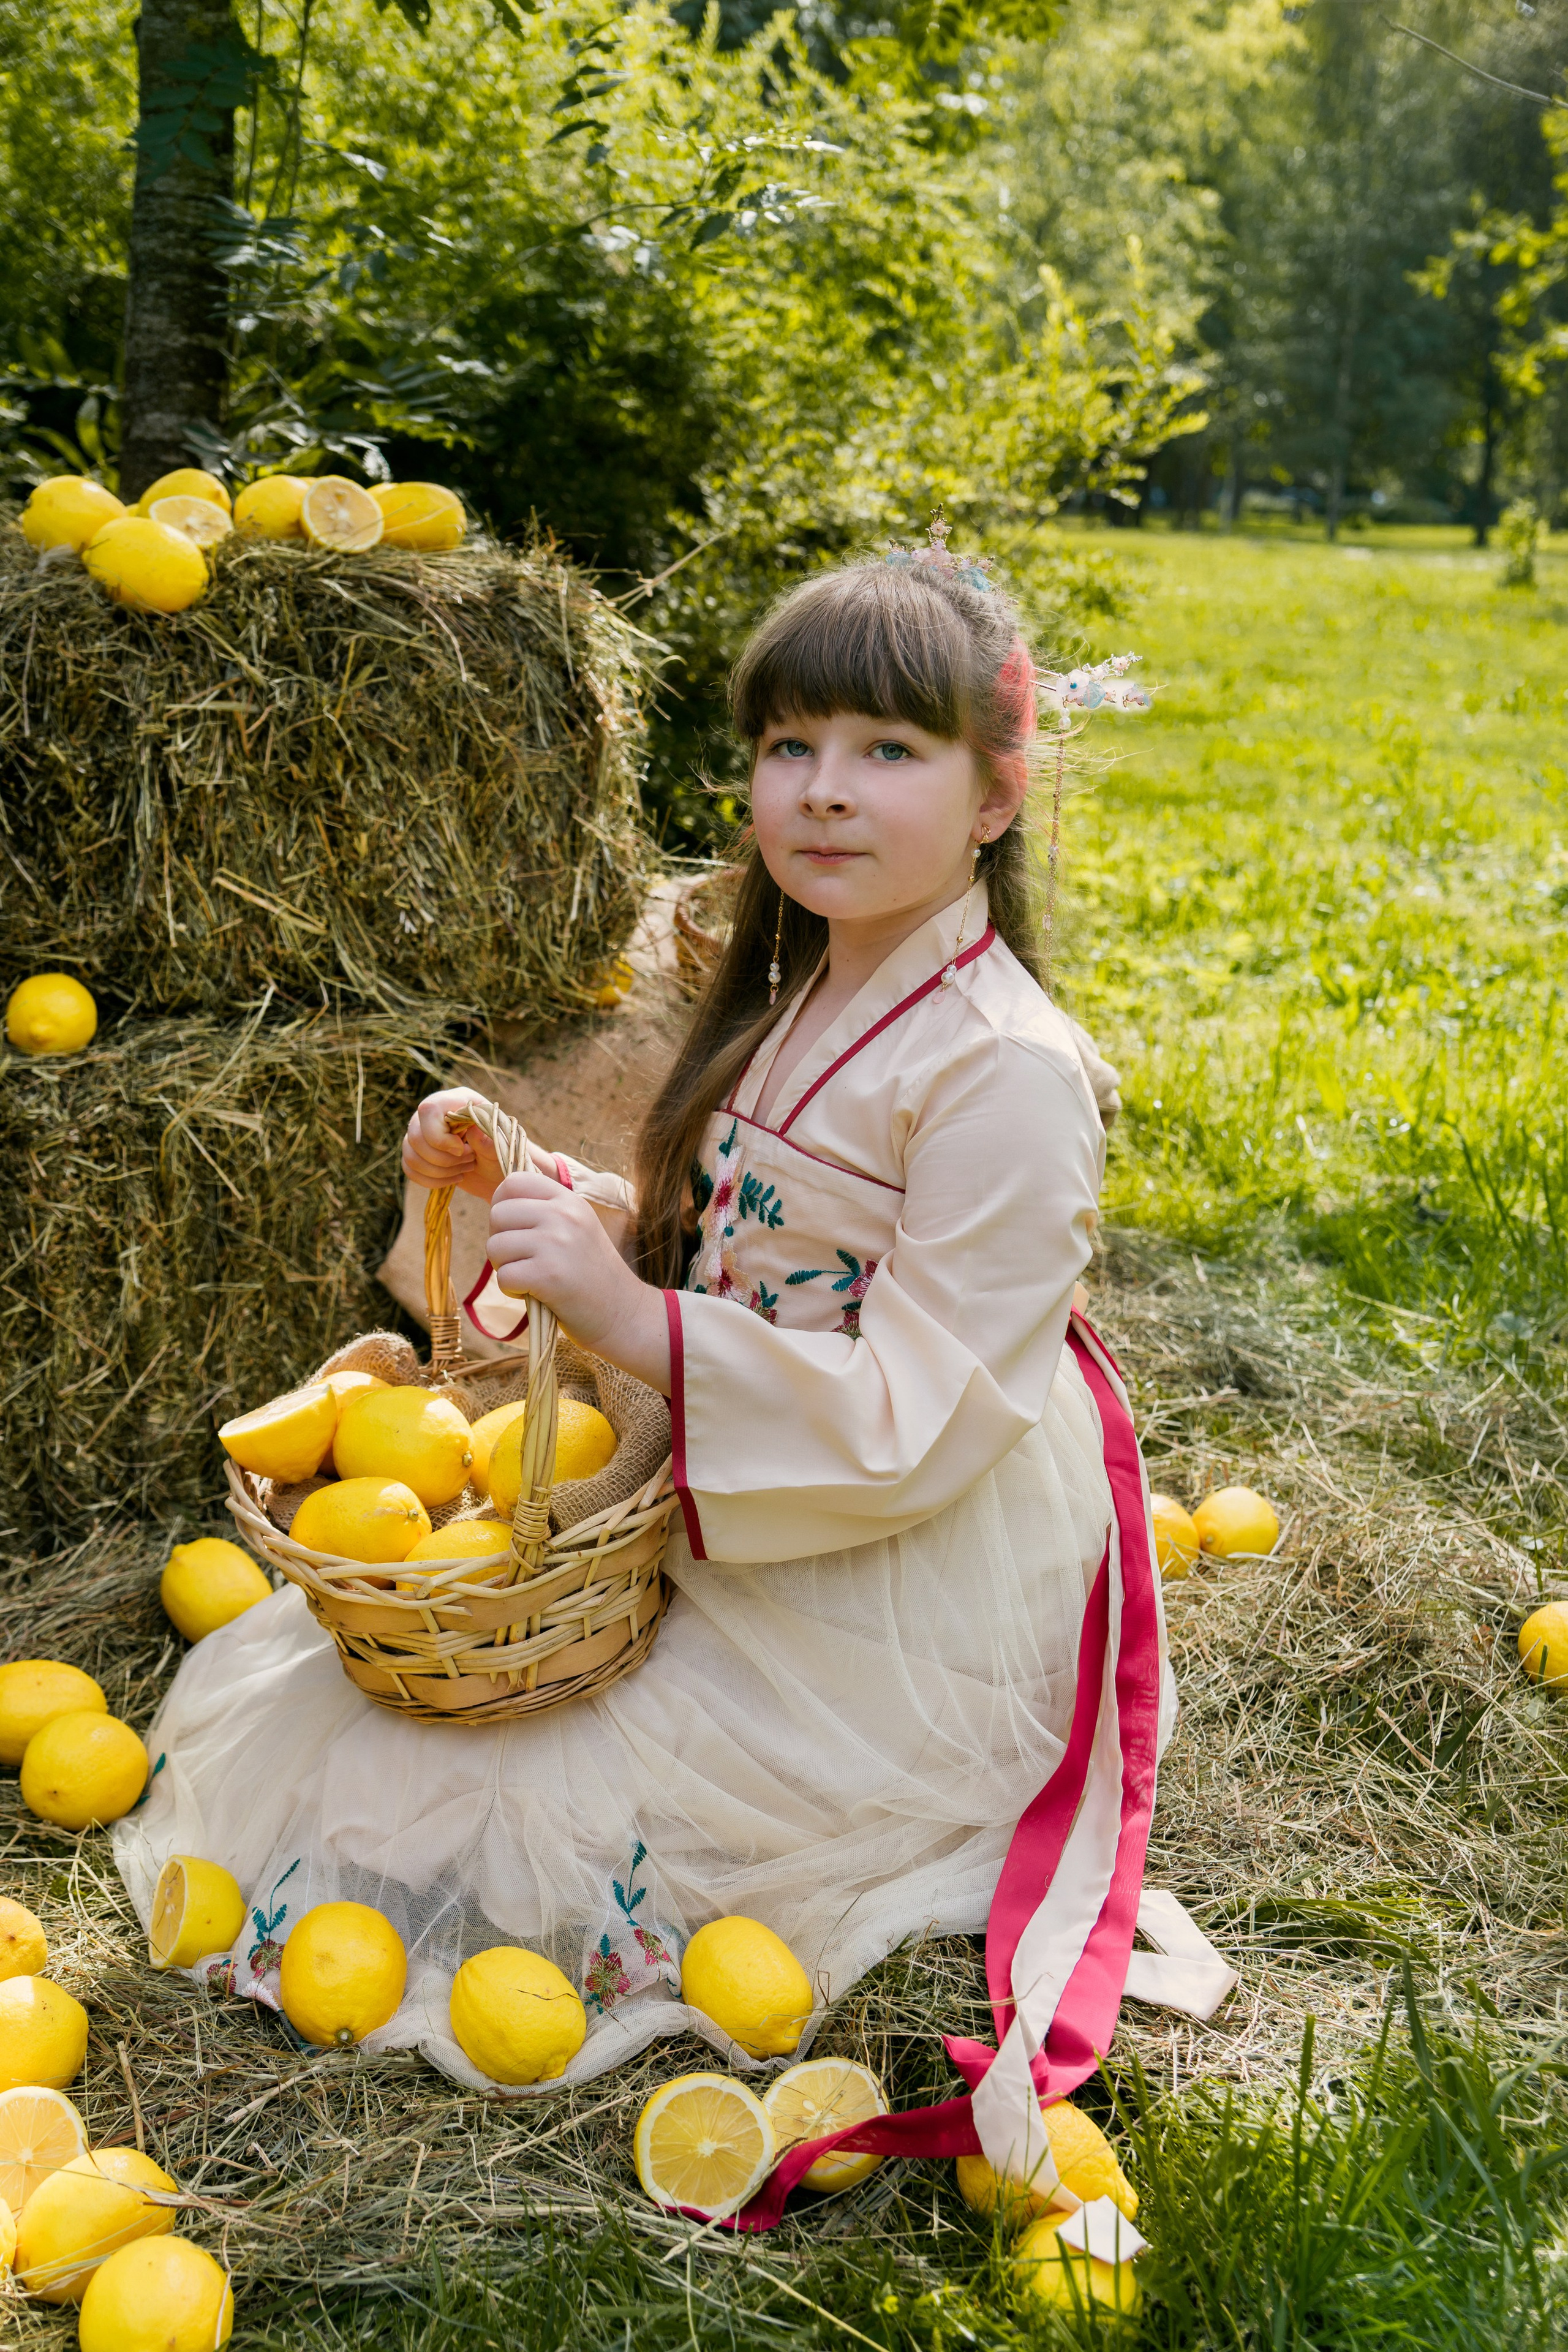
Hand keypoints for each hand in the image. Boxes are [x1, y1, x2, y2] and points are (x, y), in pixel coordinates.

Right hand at [402, 1089, 506, 1200]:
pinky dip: (431, 1180)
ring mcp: (422, 1132)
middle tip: (470, 1161)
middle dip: (443, 1159)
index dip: (441, 1137)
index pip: (428, 1111)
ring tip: (464, 1169)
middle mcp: (433, 1113)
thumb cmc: (502, 1151)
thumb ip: (489, 1139)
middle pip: (416, 1137)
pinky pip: (409, 1168)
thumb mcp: (502, 1146)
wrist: (497, 1169)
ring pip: (411, 1155)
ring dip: (439, 1171)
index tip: (463, 1150)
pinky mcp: (418, 1152)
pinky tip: (453, 1179)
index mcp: (454, 1100)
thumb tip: (473, 1131)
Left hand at [488, 1171, 670, 1392]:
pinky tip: (534, 1293)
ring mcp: (556, 1244)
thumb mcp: (576, 1227)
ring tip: (532, 1277)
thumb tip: (499, 1201)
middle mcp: (564, 1215)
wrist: (622, 1313)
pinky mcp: (548, 1275)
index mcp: (568, 1200)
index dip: (502, 1206)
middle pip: (498, 1215)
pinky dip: (512, 1291)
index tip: (514, 1229)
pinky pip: (504, 1277)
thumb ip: (544, 1210)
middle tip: (524, 1260)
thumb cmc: (590, 1273)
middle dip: (501, 1242)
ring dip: (505, 1268)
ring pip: (495, 1247)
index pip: (513, 1182)